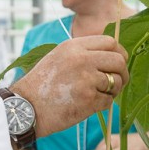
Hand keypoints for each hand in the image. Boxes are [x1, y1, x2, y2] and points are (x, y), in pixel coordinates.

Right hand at [11, 36, 128, 138]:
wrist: (26, 107)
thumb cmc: (41, 85)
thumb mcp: (58, 57)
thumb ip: (82, 53)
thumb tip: (111, 56)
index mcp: (74, 46)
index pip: (110, 42)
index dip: (119, 53)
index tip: (117, 64)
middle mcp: (82, 59)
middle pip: (118, 61)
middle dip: (123, 73)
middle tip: (118, 82)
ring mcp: (87, 79)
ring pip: (116, 82)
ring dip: (112, 91)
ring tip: (98, 95)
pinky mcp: (89, 99)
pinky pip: (108, 101)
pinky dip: (102, 105)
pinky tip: (88, 106)